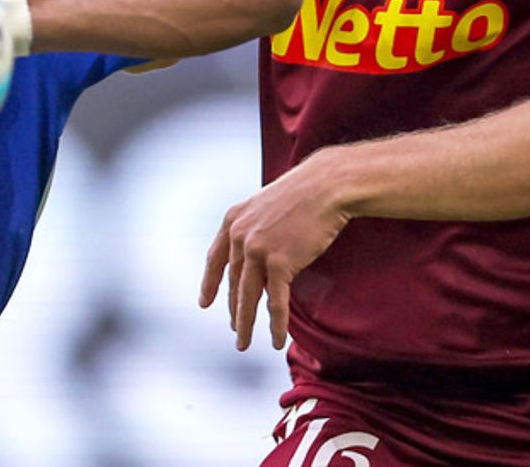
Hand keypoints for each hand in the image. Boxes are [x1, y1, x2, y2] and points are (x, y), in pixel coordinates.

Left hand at [200, 155, 350, 350]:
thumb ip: (255, 228)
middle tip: (235, 330)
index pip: (215, 259)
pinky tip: (275, 339)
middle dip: (234, 310)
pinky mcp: (279, 263)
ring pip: (248, 297)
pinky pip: (275, 301)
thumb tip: (255, 251)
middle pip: (232, 283)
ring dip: (246, 324)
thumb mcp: (265, 207)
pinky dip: (275, 323)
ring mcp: (256, 250)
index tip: (204, 303)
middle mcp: (238, 237)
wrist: (325, 187)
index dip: (209, 283)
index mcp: (232, 222)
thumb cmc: (302, 195)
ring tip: (244, 343)